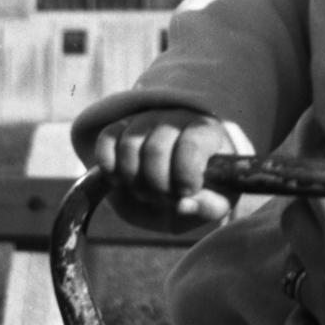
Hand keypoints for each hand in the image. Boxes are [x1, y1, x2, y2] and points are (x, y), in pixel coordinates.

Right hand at [92, 108, 237, 230]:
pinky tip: (122, 181)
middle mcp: (177, 118)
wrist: (179, 186)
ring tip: (146, 191)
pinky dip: (109, 166)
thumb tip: (184, 205)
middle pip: (156, 149)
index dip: (184, 175)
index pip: (191, 145)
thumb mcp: (217, 203)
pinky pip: (107, 139)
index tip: (186, 192)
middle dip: (156, 184)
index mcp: (208, 132)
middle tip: (163, 197)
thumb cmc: (203, 191)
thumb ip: (209, 206)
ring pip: (129, 144)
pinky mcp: (121, 127)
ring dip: (133, 179)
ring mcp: (147, 119)